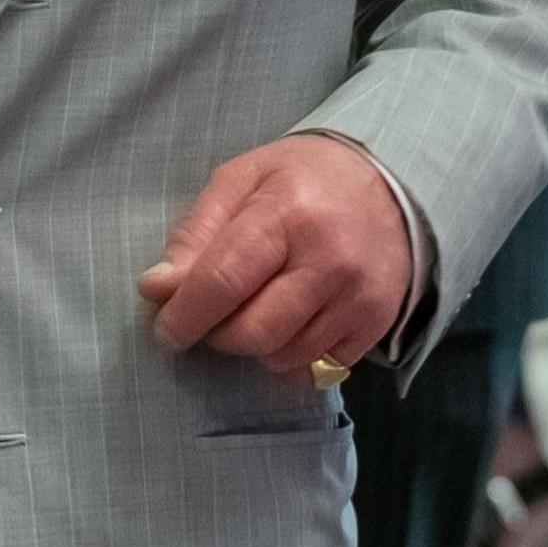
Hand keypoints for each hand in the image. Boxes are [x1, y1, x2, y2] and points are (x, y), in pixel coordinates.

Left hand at [139, 133, 413, 385]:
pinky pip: (317, 368)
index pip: (222, 282)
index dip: (183, 316)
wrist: (391, 180)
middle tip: (216, 314)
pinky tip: (293, 322)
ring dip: (255, 345)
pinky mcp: (377, 323)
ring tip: (258, 309)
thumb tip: (156, 289)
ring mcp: (358, 296)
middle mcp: (329, 259)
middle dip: (217, 334)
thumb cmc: (303, 178)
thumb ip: (195, 233)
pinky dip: (292, 355)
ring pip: (282, 357)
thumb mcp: (242, 180)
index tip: (166, 328)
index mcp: (288, 212)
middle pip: (251, 333)